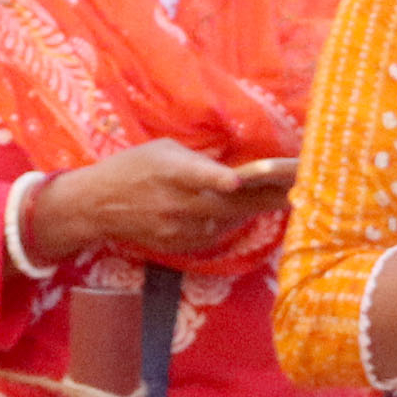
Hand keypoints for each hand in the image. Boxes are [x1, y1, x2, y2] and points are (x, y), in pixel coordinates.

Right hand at [27, 140, 287, 266]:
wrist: (97, 206)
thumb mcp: (162, 151)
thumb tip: (237, 173)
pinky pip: (215, 233)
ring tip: (284, 196)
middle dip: (266, 197)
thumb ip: (197, 161)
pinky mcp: (180, 245)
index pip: (195, 176)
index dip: (215, 179)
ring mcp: (178, 229)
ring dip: (255, 209)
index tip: (236, 182)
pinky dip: (230, 221)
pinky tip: (242, 210)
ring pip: (228, 221)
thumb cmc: (132, 168)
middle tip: (299, 189)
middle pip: (229, 204)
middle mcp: (175, 203)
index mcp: (169, 172)